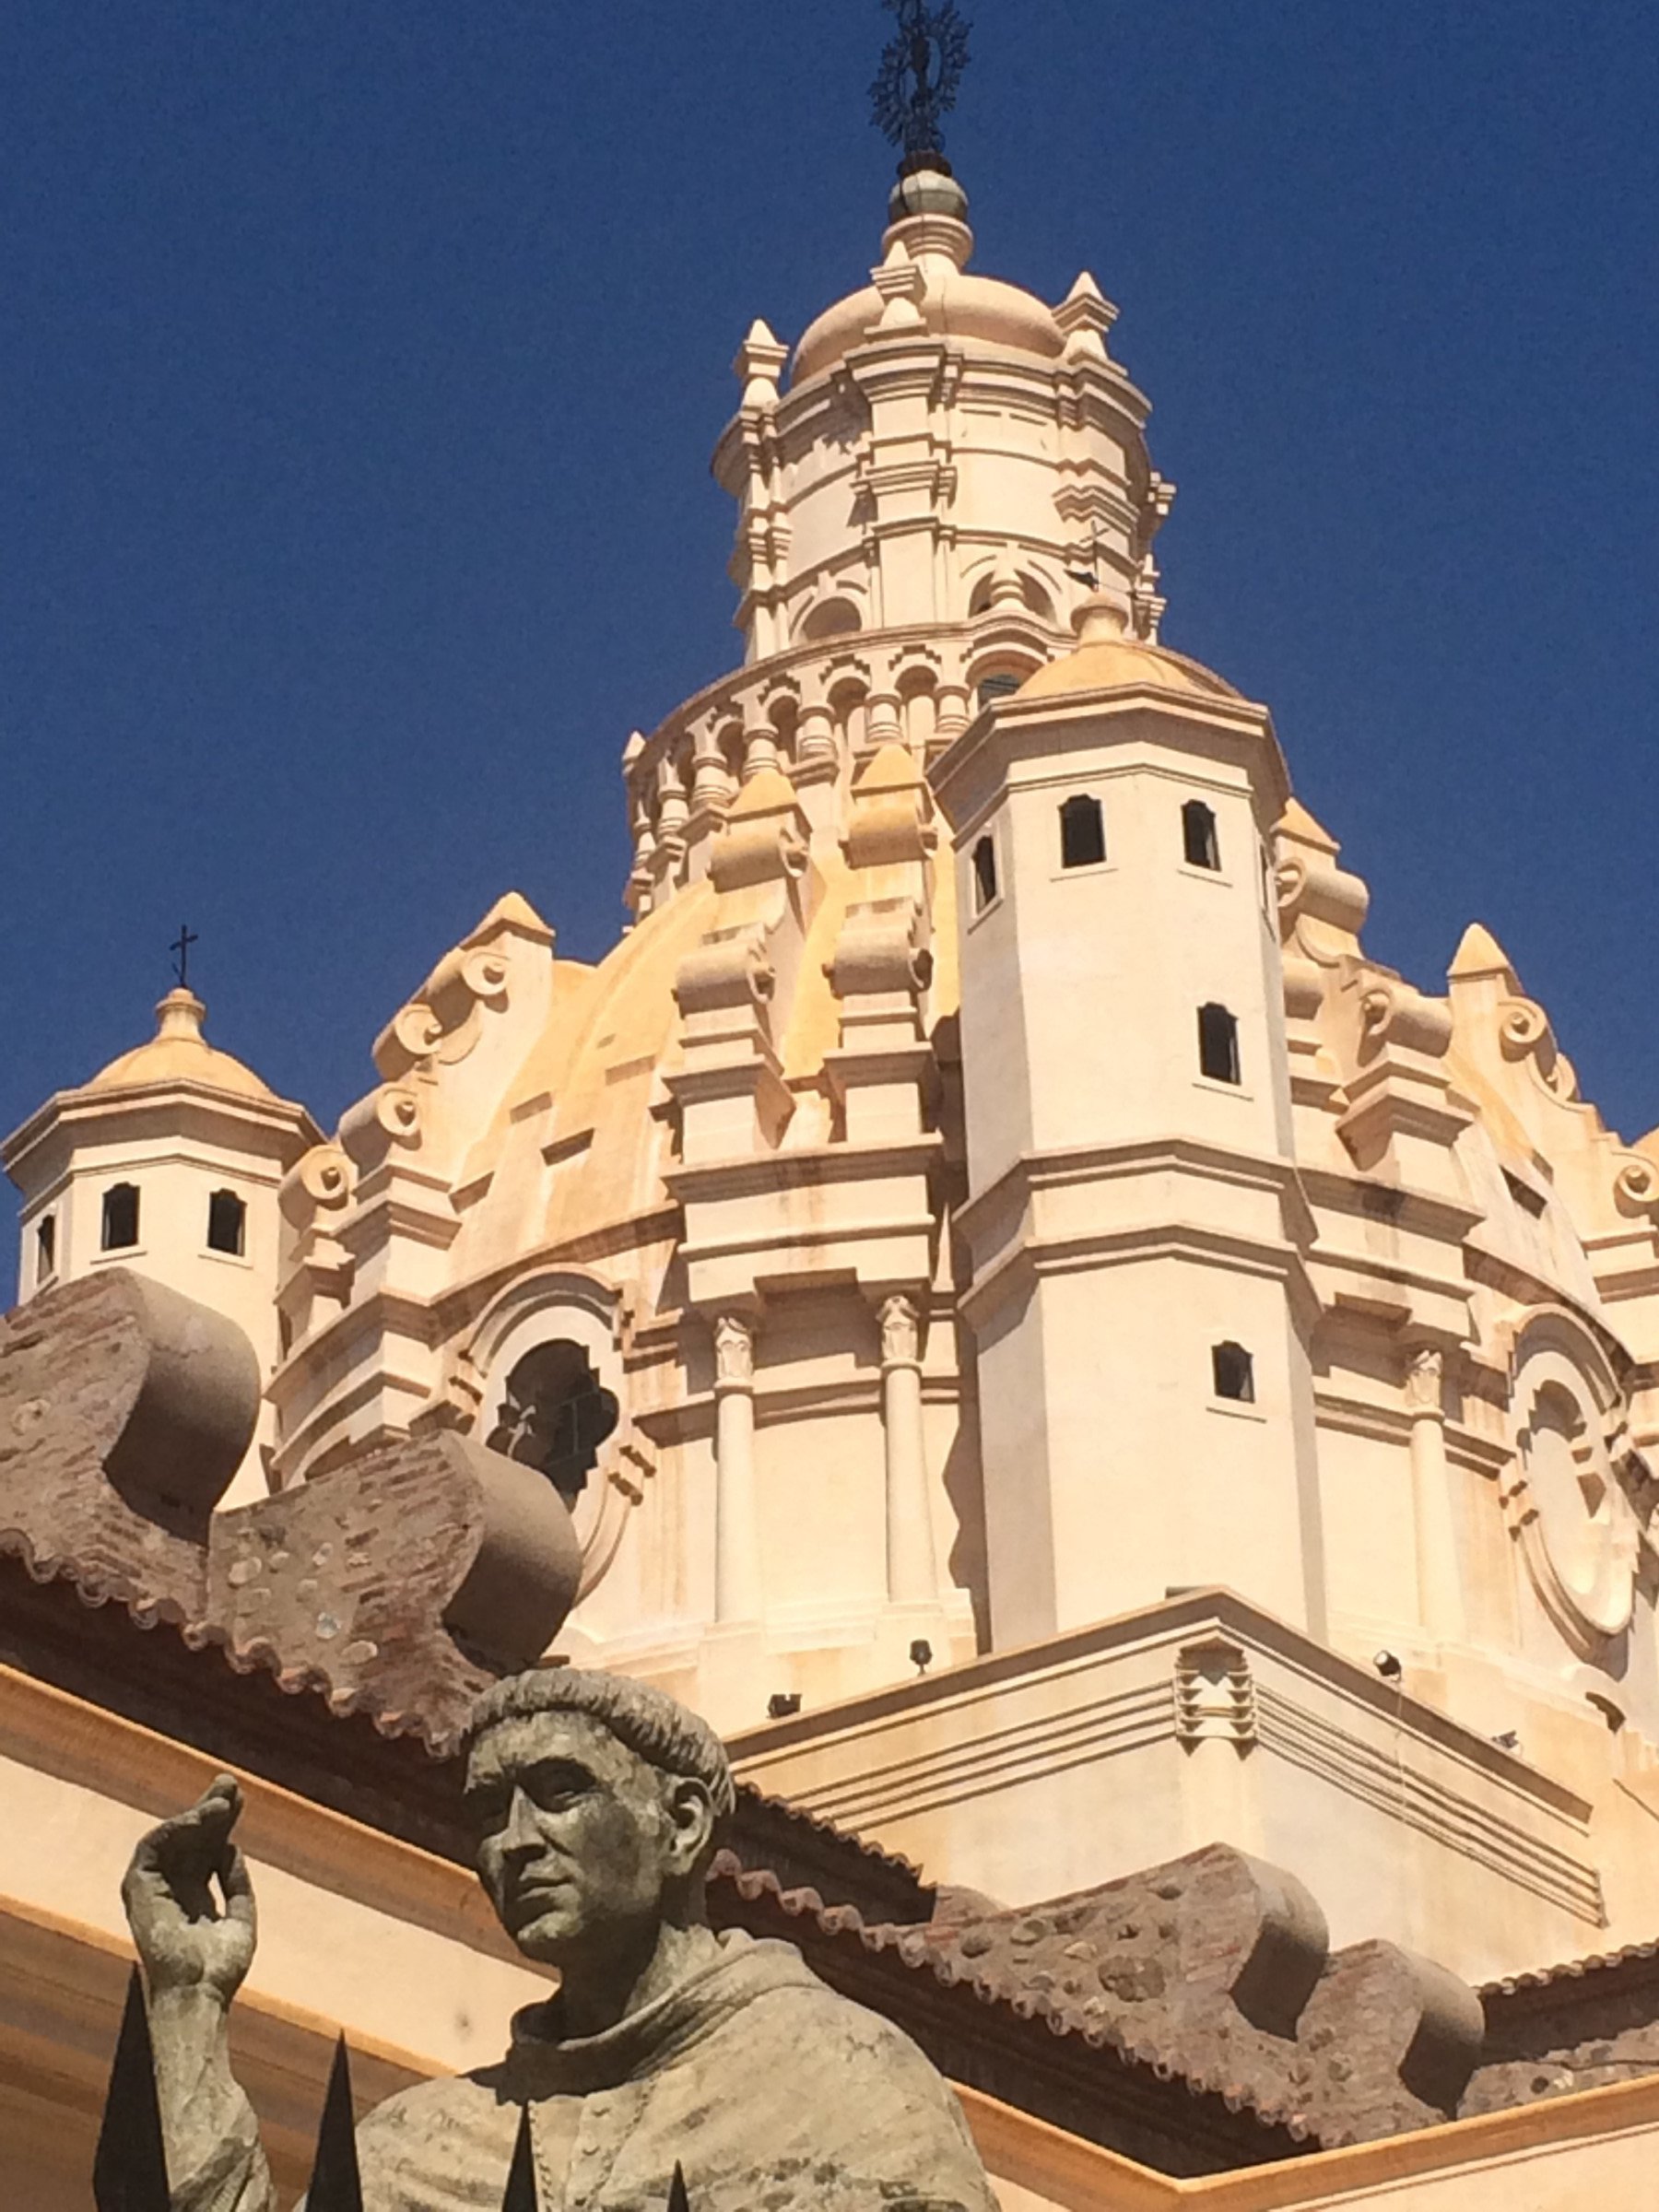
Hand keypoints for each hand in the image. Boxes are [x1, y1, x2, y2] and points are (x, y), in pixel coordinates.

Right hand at [121, 1775, 255, 2004]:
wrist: (200, 1993)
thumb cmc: (221, 1968)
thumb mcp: (241, 1917)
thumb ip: (236, 1882)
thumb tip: (231, 1846)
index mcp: (195, 1898)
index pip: (207, 1849)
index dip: (222, 1823)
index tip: (239, 1797)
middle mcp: (173, 1890)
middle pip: (191, 1839)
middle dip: (209, 1809)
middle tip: (229, 1781)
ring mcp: (154, 1890)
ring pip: (172, 1839)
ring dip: (195, 1814)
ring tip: (222, 1799)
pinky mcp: (138, 1891)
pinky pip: (152, 1848)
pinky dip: (175, 1828)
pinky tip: (201, 1818)